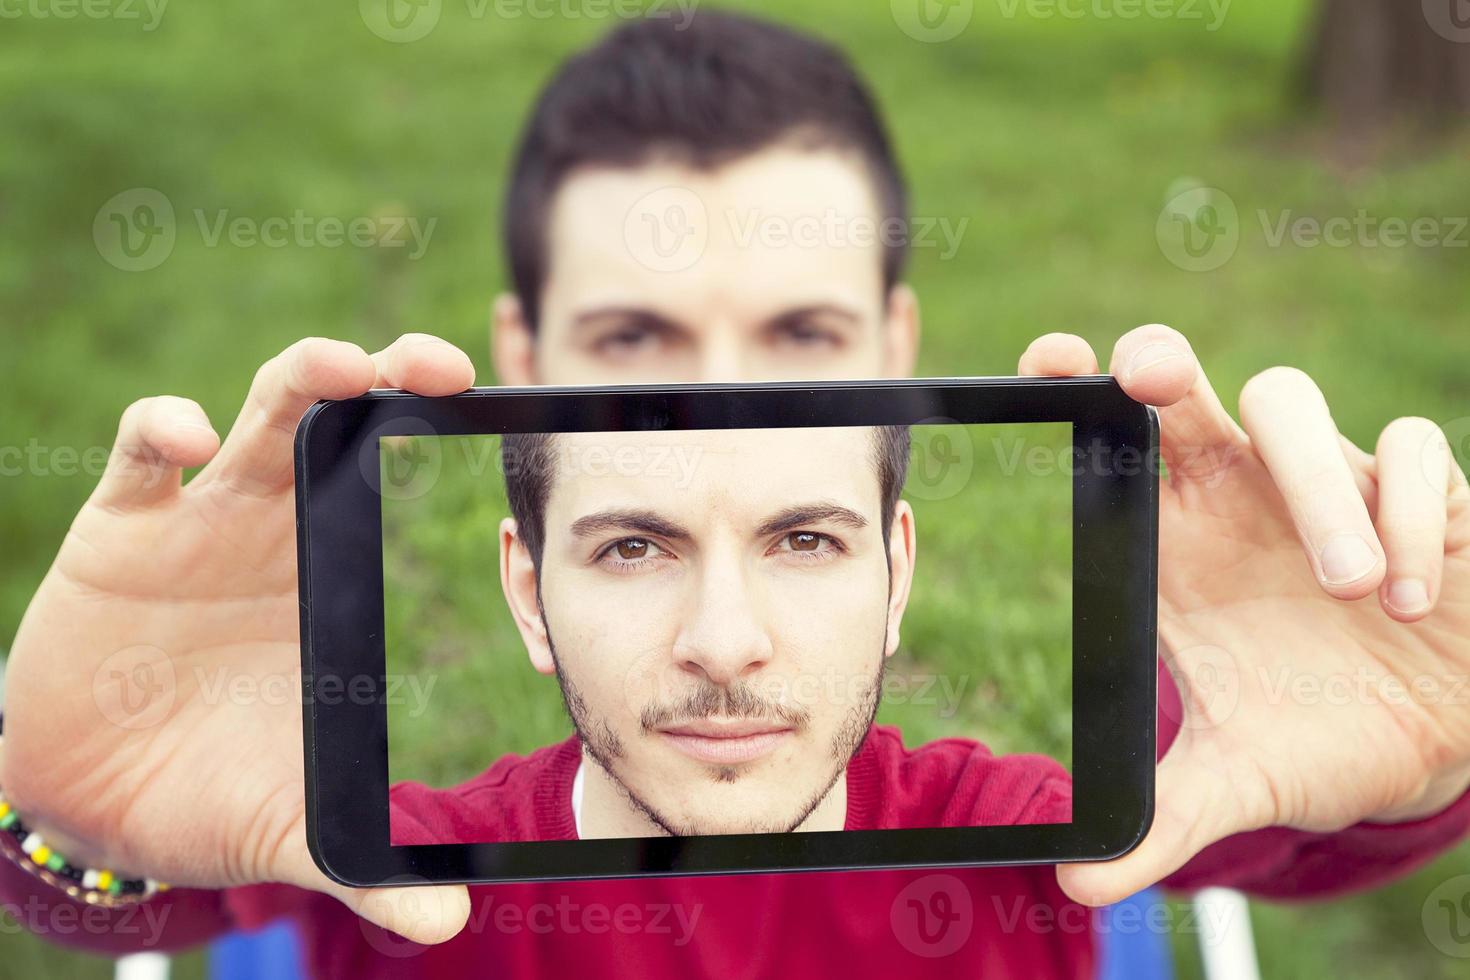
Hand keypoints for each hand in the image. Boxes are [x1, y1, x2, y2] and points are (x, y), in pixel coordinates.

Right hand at [0, 334, 475, 941]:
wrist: (91, 802)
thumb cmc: (211, 790)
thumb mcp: (292, 826)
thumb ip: (364, 865)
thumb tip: (447, 929)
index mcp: (330, 578)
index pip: (389, 480)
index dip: (430, 433)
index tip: (480, 406)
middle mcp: (275, 530)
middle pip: (334, 421)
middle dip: (379, 377)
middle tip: (429, 367)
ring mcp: (198, 522)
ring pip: (254, 419)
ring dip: (295, 381)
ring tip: (334, 370)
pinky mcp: (118, 533)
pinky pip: (142, 458)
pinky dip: (160, 432)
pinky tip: (183, 437)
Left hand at [1018, 325, 1469, 904]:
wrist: (1434, 746)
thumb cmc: (1316, 738)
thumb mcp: (1239, 781)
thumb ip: (1163, 820)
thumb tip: (1076, 884)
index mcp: (1181, 543)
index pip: (1121, 442)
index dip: (1085, 388)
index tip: (1048, 361)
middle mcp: (1244, 495)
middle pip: (1193, 390)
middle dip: (1166, 367)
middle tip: (1155, 378)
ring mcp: (1330, 484)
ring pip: (1296, 410)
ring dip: (1319, 488)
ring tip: (1355, 592)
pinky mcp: (1425, 494)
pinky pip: (1412, 453)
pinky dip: (1412, 512)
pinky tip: (1418, 598)